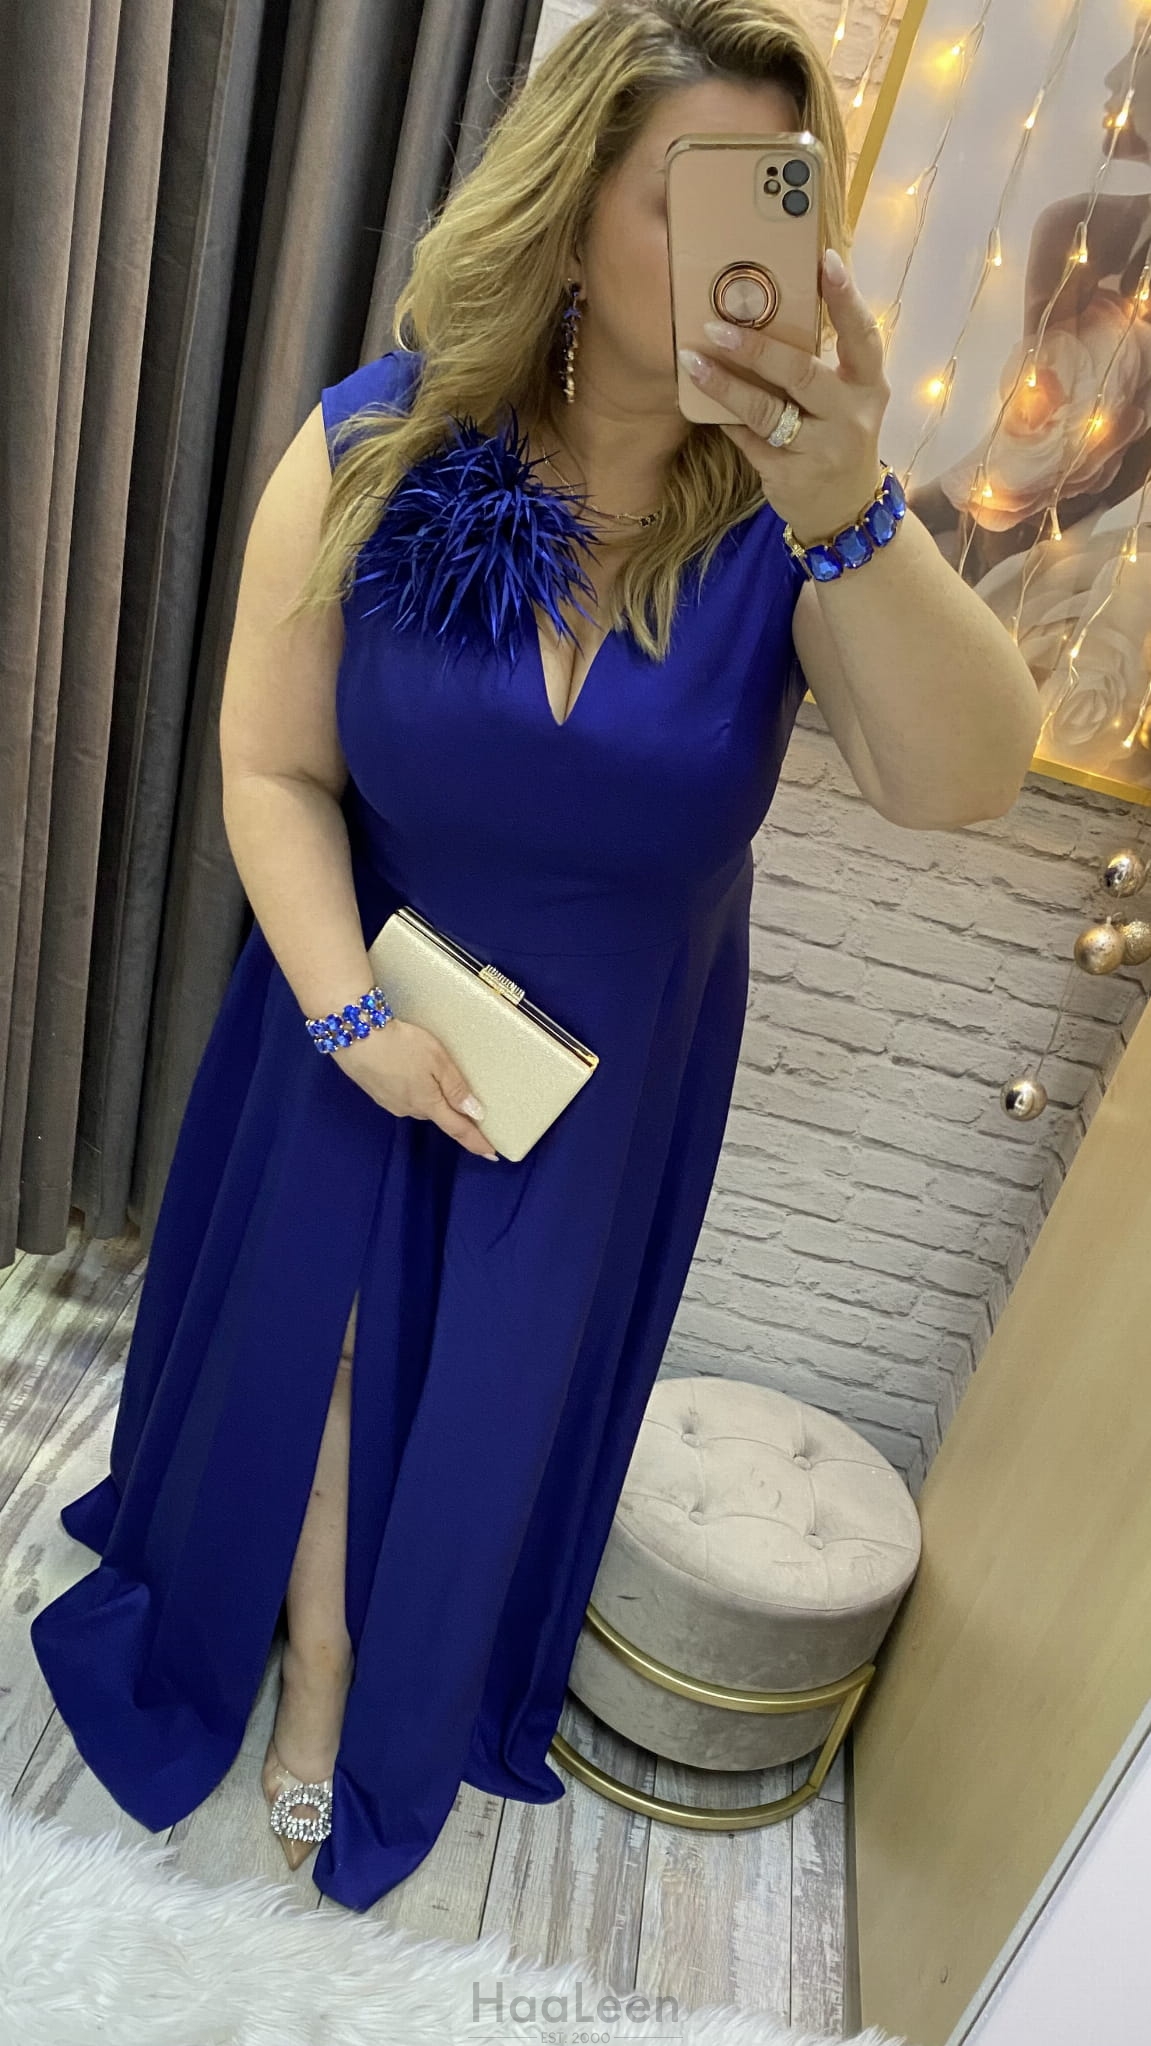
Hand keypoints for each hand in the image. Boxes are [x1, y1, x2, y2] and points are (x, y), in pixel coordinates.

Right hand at [334, 1017, 500, 1159]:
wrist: (354, 1036)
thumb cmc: (400, 1045)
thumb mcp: (437, 1060)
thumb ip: (456, 1087)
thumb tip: (475, 1113)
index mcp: (428, 1104)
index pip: (458, 1129)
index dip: (476, 1142)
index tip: (492, 1154)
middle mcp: (409, 1109)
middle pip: (439, 1114)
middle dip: (451, 1110)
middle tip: (465, 1099)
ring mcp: (390, 1103)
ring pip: (420, 1104)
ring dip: (429, 1095)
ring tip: (429, 1072)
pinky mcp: (377, 1093)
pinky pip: (404, 1096)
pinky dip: (412, 1088)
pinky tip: (408, 1070)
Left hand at [678, 247, 890, 548]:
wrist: (845, 512)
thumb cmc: (837, 438)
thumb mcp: (846, 399)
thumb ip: (821, 362)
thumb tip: (768, 307)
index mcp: (867, 386)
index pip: (862, 335)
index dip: (845, 297)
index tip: (825, 261)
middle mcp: (850, 417)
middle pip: (801, 373)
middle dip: (756, 348)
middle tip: (716, 326)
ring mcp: (821, 450)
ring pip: (767, 411)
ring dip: (725, 384)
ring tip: (692, 361)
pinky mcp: (789, 477)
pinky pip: (749, 440)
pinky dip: (725, 418)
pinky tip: (701, 399)